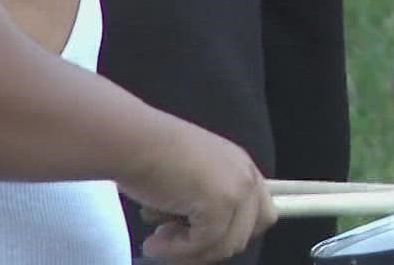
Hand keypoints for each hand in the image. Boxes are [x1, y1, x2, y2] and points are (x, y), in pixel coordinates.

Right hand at [123, 121, 273, 262]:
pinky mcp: (220, 204)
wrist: (133, 141)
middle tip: (174, 240)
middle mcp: (244, 176)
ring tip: (158, 240)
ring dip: (189, 252)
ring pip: (225, 246)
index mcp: (241, 167)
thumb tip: (206, 240)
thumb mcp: (191, 178)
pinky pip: (203, 245)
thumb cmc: (150, 154)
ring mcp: (236, 190)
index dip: (232, 234)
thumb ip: (208, 201)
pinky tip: (153, 241)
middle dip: (209, 247)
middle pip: (246, 235)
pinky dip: (176, 250)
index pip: (260, 215)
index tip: (199, 241)